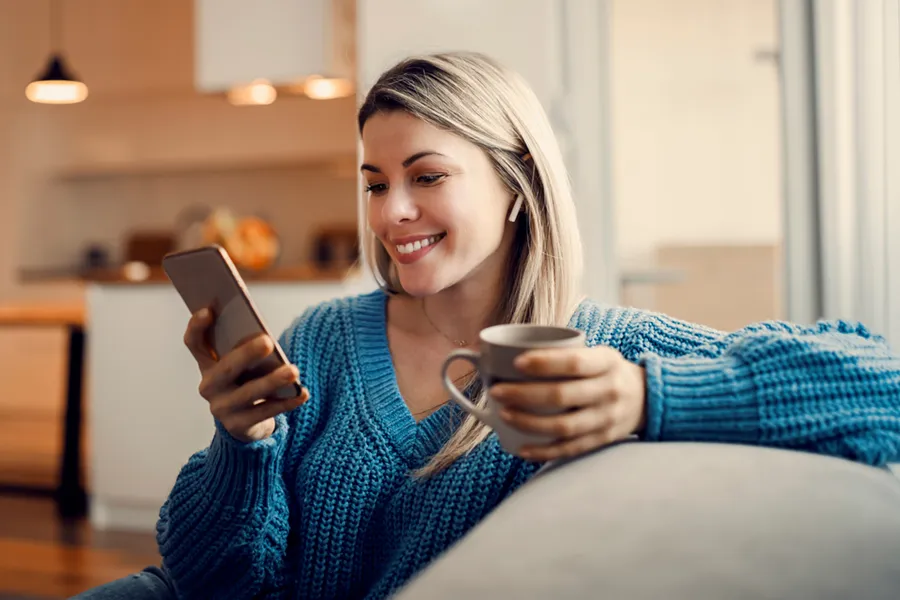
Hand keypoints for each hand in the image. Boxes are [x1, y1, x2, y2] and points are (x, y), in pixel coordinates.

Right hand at [183, 308, 308, 442]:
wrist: (245, 422)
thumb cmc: (247, 380)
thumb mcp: (242, 364)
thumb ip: (246, 348)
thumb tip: (265, 337)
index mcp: (207, 364)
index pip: (194, 343)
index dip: (197, 327)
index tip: (208, 310)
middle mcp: (209, 386)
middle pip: (226, 368)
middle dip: (246, 354)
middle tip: (268, 341)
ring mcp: (222, 408)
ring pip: (249, 393)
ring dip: (272, 381)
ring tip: (294, 370)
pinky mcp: (239, 426)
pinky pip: (266, 412)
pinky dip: (287, 402)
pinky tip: (302, 392)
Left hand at [490, 345, 646, 461]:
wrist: (646, 397)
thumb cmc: (605, 371)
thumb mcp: (595, 353)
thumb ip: (562, 353)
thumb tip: (505, 352)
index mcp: (606, 362)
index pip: (574, 362)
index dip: (544, 363)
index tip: (515, 363)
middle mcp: (609, 390)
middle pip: (562, 395)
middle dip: (523, 394)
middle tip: (496, 391)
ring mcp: (607, 418)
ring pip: (563, 426)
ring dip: (528, 422)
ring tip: (503, 414)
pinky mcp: (602, 440)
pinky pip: (570, 449)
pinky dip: (543, 451)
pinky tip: (521, 449)